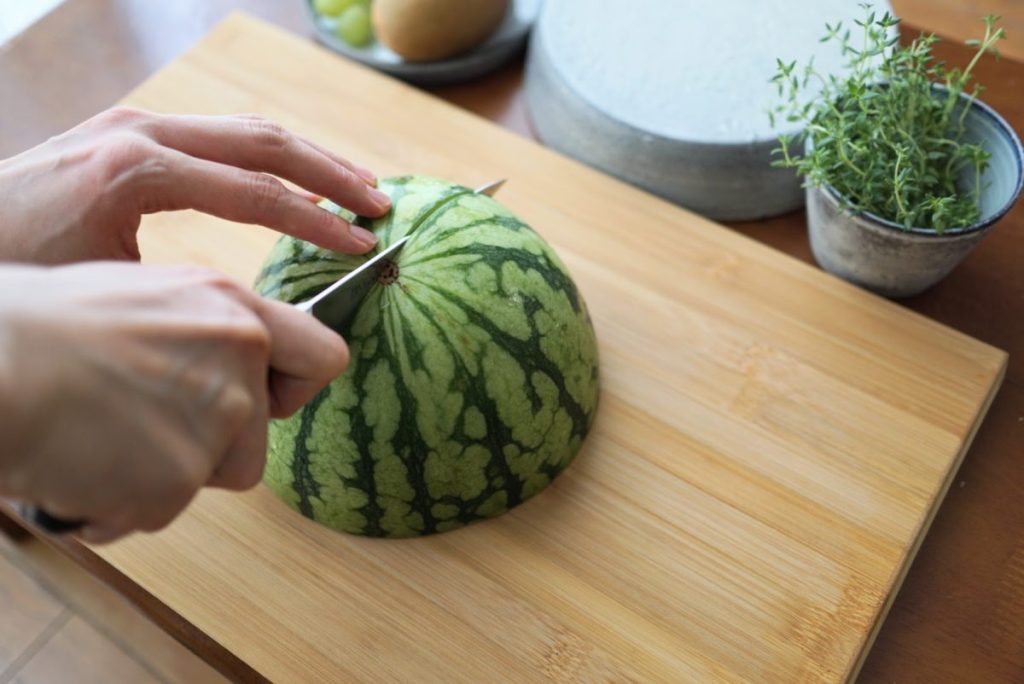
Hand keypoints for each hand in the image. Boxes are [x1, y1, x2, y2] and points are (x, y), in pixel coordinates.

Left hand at [0, 107, 389, 263]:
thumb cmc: (13, 271)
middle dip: (330, 174)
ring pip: (247, 130)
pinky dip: (270, 159)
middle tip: (380, 204)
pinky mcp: (133, 135)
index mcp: (139, 167)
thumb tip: (246, 309)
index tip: (361, 247)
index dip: (317, 223)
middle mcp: (144, 131)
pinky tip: (296, 183)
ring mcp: (138, 125)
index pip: (254, 192)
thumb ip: (177, 288)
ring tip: (358, 187)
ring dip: (309, 158)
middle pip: (264, 142)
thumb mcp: (99, 288)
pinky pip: (220, 137)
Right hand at [0, 262, 347, 542]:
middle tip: (142, 422)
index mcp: (232, 308)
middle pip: (260, 438)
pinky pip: (162, 509)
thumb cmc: (44, 328)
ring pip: (216, 475)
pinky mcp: (180, 476)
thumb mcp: (149, 300)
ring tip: (104, 438)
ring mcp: (215, 418)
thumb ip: (205, 331)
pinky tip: (80, 465)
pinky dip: (121, 503)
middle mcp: (238, 358)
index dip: (297, 388)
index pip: (323, 356)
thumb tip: (231, 357)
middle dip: (211, 446)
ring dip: (169, 474)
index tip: (266, 400)